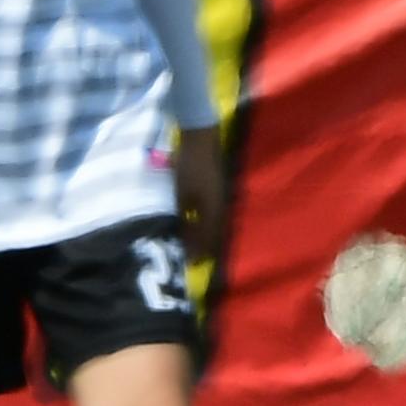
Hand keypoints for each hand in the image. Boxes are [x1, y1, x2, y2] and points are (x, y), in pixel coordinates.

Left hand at [164, 121, 229, 259]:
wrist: (200, 139)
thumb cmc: (188, 168)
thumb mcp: (182, 197)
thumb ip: (186, 221)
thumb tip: (187, 245)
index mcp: (215, 210)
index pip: (210, 239)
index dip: (202, 253)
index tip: (192, 266)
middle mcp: (222, 206)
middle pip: (216, 233)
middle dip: (206, 247)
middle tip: (197, 259)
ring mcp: (222, 196)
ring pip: (216, 223)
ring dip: (208, 236)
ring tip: (199, 246)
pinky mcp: (218, 189)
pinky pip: (215, 213)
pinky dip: (208, 223)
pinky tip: (201, 225)